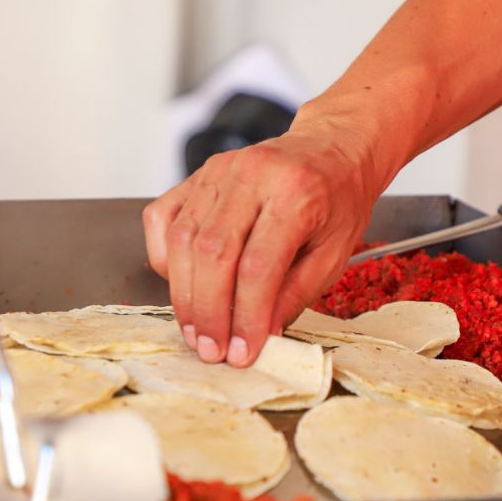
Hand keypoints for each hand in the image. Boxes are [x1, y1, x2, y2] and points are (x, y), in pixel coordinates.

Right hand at [143, 118, 382, 366]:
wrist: (333, 148)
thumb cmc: (337, 200)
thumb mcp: (334, 253)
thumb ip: (295, 295)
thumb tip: (260, 336)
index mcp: (297, 192)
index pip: (258, 265)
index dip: (245, 315)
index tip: (241, 352)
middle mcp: (252, 174)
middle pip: (212, 254)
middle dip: (208, 312)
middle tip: (211, 351)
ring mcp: (218, 170)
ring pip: (183, 240)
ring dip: (184, 295)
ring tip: (196, 332)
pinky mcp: (197, 174)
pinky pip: (163, 219)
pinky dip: (166, 258)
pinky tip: (183, 285)